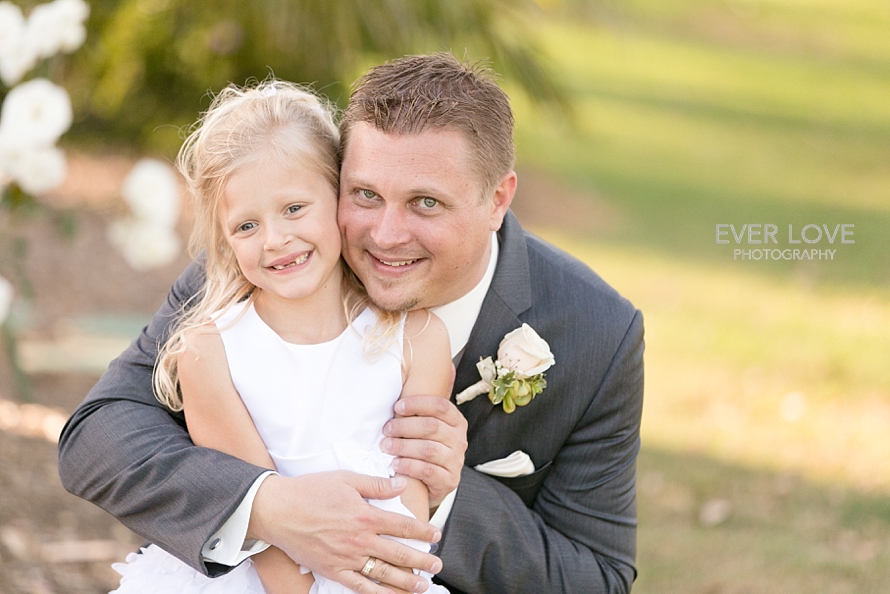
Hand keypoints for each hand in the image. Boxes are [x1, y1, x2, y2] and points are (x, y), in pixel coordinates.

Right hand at [249, 471, 441, 593]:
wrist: (277, 510)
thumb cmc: (310, 491)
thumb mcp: (346, 479)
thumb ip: (376, 484)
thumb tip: (400, 484)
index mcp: (366, 515)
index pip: (404, 526)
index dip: (423, 532)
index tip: (435, 535)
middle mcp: (360, 540)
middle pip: (400, 553)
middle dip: (422, 560)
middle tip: (437, 564)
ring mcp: (347, 559)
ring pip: (384, 574)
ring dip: (406, 582)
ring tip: (422, 586)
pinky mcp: (333, 571)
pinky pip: (360, 587)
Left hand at [382, 395, 467, 507]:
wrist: (433, 485)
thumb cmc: (425, 449)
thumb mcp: (428, 429)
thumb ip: (420, 412)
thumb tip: (403, 379)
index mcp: (456, 422)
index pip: (440, 406)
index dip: (417, 404)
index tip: (397, 407)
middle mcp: (459, 440)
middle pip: (431, 427)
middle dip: (404, 426)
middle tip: (386, 429)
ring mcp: (456, 461)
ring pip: (428, 449)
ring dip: (403, 446)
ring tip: (386, 446)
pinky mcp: (449, 480)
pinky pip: (427, 470)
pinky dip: (409, 465)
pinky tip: (396, 463)